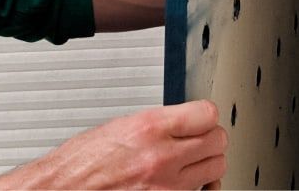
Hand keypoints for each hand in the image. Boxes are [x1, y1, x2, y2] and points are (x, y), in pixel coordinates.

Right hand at [0, 100, 226, 189]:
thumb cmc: (80, 164)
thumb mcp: (121, 126)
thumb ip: (158, 123)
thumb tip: (183, 121)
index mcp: (150, 128)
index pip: (208, 114)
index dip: (206, 115)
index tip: (201, 117)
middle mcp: (162, 158)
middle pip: (217, 140)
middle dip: (210, 137)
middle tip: (200, 138)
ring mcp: (166, 188)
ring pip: (216, 168)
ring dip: (208, 162)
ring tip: (194, 159)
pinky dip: (202, 189)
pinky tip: (194, 183)